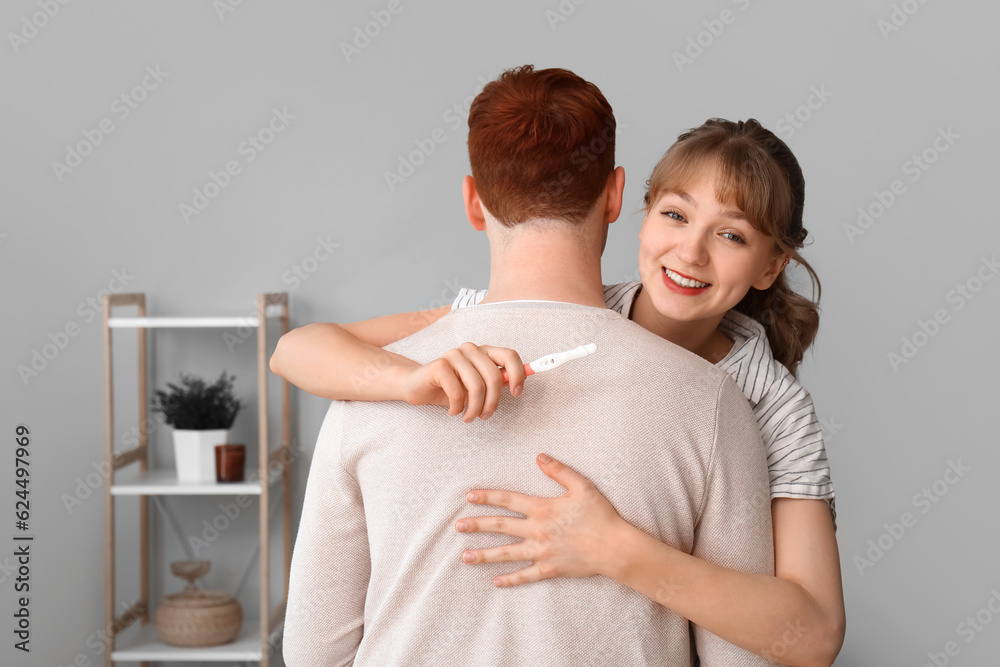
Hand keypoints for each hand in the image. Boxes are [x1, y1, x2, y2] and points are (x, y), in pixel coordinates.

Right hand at [398, 342, 525, 421]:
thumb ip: (497, 382)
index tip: (517, 394)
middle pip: (494, 376)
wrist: (417, 386)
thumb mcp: (478, 387)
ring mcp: (454, 355)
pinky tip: (453, 411)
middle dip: (492, 403)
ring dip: (475, 409)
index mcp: (484, 351)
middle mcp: (471, 349)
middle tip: (484, 416)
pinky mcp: (440, 365)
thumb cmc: (451, 388)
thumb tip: (518, 384)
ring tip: (468, 418)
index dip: (518, 375)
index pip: (510, 355)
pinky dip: (457, 408)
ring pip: (477, 387)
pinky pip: (457, 392)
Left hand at [456, 453, 625, 585]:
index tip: (470, 496)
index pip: (508, 500)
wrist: (614, 547)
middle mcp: (537, 530)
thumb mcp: (581, 486)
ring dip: (484, 555)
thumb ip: (559, 471)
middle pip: (501, 527)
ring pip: (506, 554)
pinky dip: (510, 579)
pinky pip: (525, 576)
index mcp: (542, 508)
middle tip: (458, 526)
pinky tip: (495, 582)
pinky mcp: (549, 569)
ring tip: (465, 557)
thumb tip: (540, 456)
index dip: (488, 497)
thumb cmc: (600, 515)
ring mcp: (541, 552)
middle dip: (477, 525)